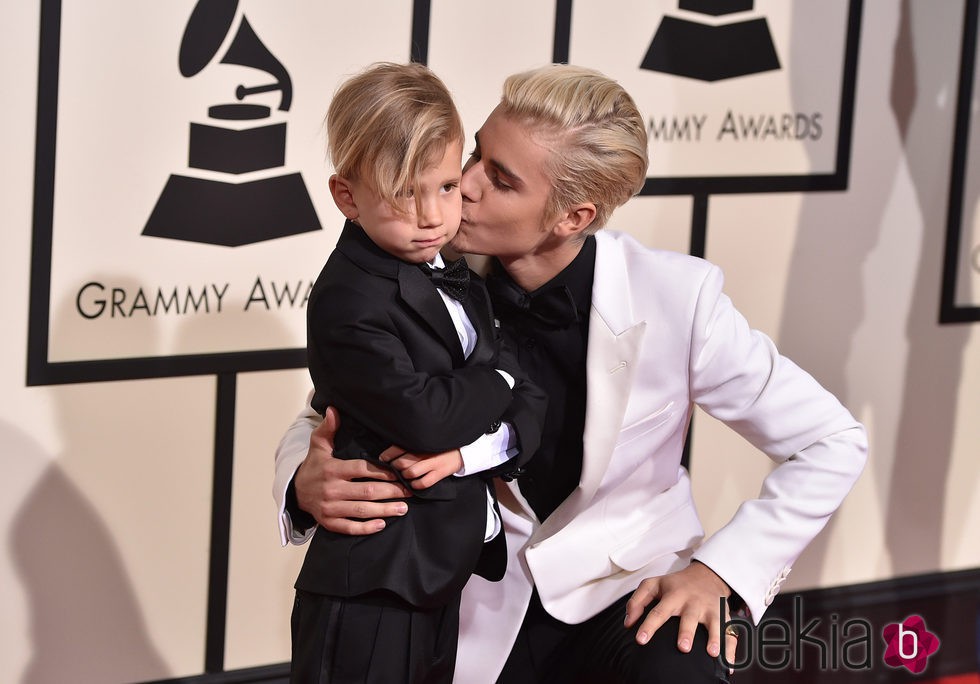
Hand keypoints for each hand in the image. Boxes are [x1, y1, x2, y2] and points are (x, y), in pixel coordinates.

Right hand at [293, 407, 411, 534]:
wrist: (295, 491)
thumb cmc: (314, 466)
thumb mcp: (318, 445)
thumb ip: (328, 428)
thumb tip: (333, 409)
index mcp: (332, 470)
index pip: (361, 470)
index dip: (381, 471)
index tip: (398, 473)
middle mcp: (331, 490)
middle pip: (366, 491)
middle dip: (390, 492)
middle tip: (409, 492)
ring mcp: (329, 508)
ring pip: (361, 511)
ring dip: (384, 510)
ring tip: (403, 508)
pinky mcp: (328, 522)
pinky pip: (349, 527)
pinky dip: (366, 528)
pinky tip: (382, 524)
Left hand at [380, 448, 462, 488]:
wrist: (461, 452)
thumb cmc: (439, 448)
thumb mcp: (425, 442)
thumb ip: (411, 445)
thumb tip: (390, 453)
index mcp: (420, 442)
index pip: (398, 448)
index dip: (387, 455)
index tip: (383, 459)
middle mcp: (425, 452)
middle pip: (402, 462)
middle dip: (395, 467)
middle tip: (393, 469)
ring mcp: (433, 463)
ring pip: (411, 472)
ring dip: (404, 476)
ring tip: (404, 476)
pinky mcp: (440, 473)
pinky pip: (423, 482)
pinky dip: (416, 485)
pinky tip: (414, 484)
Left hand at [623, 561, 736, 665]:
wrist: (705, 575)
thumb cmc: (675, 584)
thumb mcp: (653, 585)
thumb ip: (637, 601)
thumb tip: (628, 623)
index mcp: (673, 596)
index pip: (659, 611)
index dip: (649, 626)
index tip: (641, 640)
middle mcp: (693, 603)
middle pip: (689, 618)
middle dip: (686, 633)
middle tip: (682, 648)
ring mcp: (710, 609)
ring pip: (714, 624)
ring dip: (714, 638)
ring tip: (712, 653)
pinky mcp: (724, 616)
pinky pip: (730, 632)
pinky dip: (731, 648)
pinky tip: (729, 663)